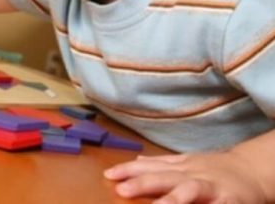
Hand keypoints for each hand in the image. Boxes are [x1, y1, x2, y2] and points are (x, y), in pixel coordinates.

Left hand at [104, 152, 267, 202]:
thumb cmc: (214, 169)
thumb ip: (162, 163)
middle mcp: (192, 174)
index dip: (128, 170)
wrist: (252, 170)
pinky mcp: (229, 201)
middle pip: (164, 177)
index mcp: (180, 166)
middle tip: (121, 189)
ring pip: (189, 191)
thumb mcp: (187, 161)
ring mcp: (210, 187)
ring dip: (173, 199)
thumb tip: (136, 161)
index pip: (150, 166)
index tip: (108, 174)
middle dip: (143, 183)